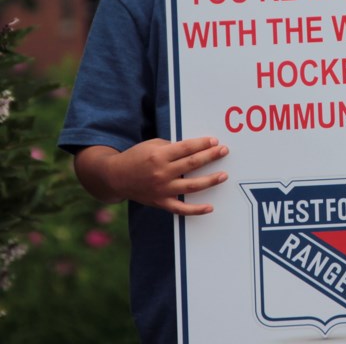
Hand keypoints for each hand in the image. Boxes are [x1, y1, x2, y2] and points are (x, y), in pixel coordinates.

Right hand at [75, 137, 229, 214]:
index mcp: (159, 155)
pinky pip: (181, 209)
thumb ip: (172, 147)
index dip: (202, 144)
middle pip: (192, 164)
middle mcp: (161, 173)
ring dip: (210, 181)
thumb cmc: (136, 157)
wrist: (115, 177)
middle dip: (210, 156)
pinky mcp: (160, 202)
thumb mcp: (152, 145)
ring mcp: (162, 189)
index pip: (186, 148)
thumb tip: (195, 148)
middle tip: (224, 151)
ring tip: (223, 175)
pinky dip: (196, 210)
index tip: (215, 141)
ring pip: (191, 186)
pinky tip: (210, 207)